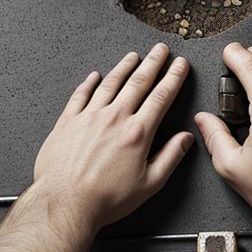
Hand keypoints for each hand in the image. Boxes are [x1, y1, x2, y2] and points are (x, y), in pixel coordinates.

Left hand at [31, 44, 193, 227]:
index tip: (179, 65)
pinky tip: (94, 76)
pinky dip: (89, 83)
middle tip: (160, 50)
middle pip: (138, 82)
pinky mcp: (68, 121)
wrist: (66, 202)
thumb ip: (170, 158)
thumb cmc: (105, 198)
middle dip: (152, 63)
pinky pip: (80, 94)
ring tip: (133, 56)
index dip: (173, 77)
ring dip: (124, 67)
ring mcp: (89, 116)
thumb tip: (186, 139)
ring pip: (110, 83)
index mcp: (137, 132)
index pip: (161, 97)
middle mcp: (114, 118)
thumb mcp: (149, 184)